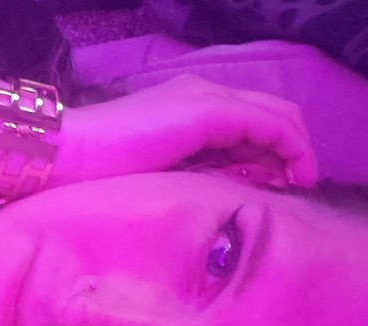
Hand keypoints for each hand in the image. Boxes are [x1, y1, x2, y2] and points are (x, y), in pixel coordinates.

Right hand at [53, 75, 317, 187]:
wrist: (69, 154)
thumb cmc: (98, 174)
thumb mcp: (160, 172)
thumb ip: (194, 171)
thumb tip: (230, 189)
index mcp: (187, 106)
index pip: (249, 121)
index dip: (272, 151)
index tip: (277, 186)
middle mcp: (204, 93)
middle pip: (272, 113)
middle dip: (292, 148)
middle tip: (296, 185)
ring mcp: (208, 98)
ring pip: (278, 116)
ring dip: (296, 150)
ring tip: (298, 185)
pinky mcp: (211, 111)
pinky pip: (270, 126)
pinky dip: (290, 150)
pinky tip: (291, 178)